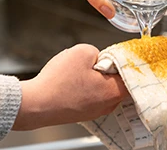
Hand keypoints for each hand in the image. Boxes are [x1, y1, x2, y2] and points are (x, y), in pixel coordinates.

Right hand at [12, 44, 127, 129]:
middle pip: (117, 81)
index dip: (126, 61)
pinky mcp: (83, 113)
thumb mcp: (82, 51)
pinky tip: (72, 82)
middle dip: (108, 69)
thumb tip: (99, 58)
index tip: (120, 54)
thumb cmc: (58, 82)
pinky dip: (85, 87)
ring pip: (102, 88)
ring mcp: (95, 111)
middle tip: (96, 62)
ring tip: (79, 73)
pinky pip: (90, 96)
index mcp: (114, 91)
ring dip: (95, 78)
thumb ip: (98, 51)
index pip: (132, 74)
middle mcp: (108, 105)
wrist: (34, 105)